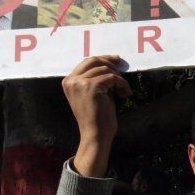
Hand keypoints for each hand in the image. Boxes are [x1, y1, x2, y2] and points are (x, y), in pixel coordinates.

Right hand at [61, 55, 132, 177]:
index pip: (86, 63)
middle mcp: (71, 80)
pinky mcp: (91, 87)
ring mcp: (80, 83)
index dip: (102, 59)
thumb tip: (110, 63)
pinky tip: (125, 93)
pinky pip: (112, 78)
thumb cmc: (96, 118)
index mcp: (68, 82)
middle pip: (93, 60)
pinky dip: (122, 84)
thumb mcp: (92, 94)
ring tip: (123, 90)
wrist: (95, 135)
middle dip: (110, 62)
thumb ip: (95, 79)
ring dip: (118, 78)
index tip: (115, 60)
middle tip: (122, 67)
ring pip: (105, 69)